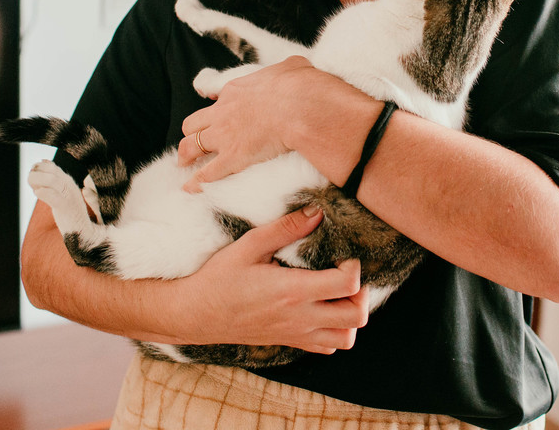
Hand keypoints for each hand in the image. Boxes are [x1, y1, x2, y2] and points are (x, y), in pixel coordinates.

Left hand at [179, 56, 322, 190]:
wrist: (300, 106)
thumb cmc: (300, 85)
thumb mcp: (292, 67)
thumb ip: (287, 69)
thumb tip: (296, 67)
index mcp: (236, 91)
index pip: (218, 101)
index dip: (217, 111)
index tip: (219, 118)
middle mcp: (223, 112)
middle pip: (193, 123)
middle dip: (192, 133)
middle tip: (193, 142)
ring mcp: (224, 136)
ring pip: (191, 146)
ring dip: (186, 156)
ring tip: (183, 165)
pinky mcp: (232, 157)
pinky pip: (207, 173)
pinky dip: (197, 182)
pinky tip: (191, 189)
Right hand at [185, 206, 369, 353]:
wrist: (196, 314)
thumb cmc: (219, 278)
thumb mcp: (249, 245)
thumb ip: (286, 228)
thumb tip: (317, 212)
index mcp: (293, 291)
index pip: (347, 285)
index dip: (354, 267)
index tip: (342, 255)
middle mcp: (300, 317)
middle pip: (357, 316)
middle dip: (362, 294)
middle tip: (347, 274)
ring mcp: (296, 334)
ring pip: (346, 338)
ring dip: (351, 316)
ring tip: (338, 294)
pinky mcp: (290, 342)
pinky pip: (327, 346)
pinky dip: (335, 330)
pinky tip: (322, 308)